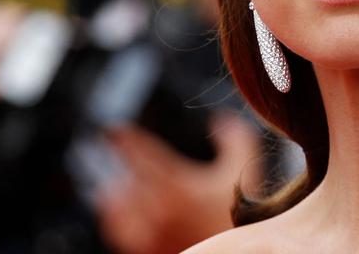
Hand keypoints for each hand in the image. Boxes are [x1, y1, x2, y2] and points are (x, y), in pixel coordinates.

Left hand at [95, 111, 263, 253]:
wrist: (235, 253)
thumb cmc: (239, 214)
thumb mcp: (244, 169)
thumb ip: (236, 138)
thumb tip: (220, 118)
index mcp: (177, 184)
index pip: (139, 153)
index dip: (122, 137)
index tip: (114, 129)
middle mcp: (156, 209)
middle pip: (124, 176)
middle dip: (121, 162)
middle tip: (116, 150)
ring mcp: (147, 232)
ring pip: (115, 204)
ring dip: (115, 189)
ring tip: (118, 181)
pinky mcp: (145, 250)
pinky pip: (116, 229)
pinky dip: (114, 216)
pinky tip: (118, 210)